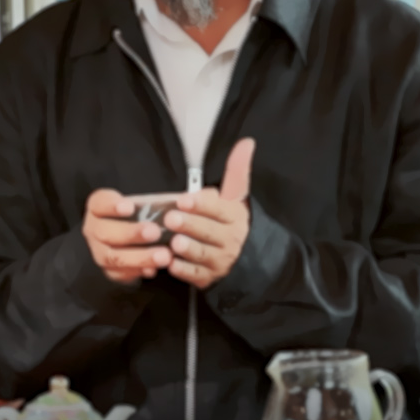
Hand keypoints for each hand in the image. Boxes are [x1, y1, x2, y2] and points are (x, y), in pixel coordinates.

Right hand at [83, 189, 174, 284]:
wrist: (133, 235)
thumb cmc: (141, 214)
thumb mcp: (147, 201)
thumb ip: (160, 200)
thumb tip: (190, 198)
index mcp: (99, 207)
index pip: (99, 203)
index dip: (112, 205)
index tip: (129, 206)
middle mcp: (95, 229)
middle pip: (105, 232)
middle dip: (130, 233)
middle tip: (154, 232)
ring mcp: (99, 251)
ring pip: (113, 257)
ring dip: (139, 257)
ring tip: (163, 256)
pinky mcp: (109, 270)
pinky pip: (120, 274)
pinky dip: (137, 272)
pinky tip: (154, 269)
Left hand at [162, 139, 253, 288]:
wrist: (248, 259)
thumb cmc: (232, 222)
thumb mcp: (236, 197)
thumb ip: (237, 171)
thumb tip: (246, 142)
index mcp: (234, 217)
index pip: (219, 210)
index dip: (201, 204)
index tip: (184, 199)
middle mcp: (229, 239)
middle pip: (209, 231)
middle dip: (190, 225)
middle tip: (171, 218)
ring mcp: (219, 260)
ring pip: (202, 254)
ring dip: (187, 248)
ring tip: (173, 242)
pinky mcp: (208, 277)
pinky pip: (195, 275)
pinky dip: (183, 270)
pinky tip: (171, 263)